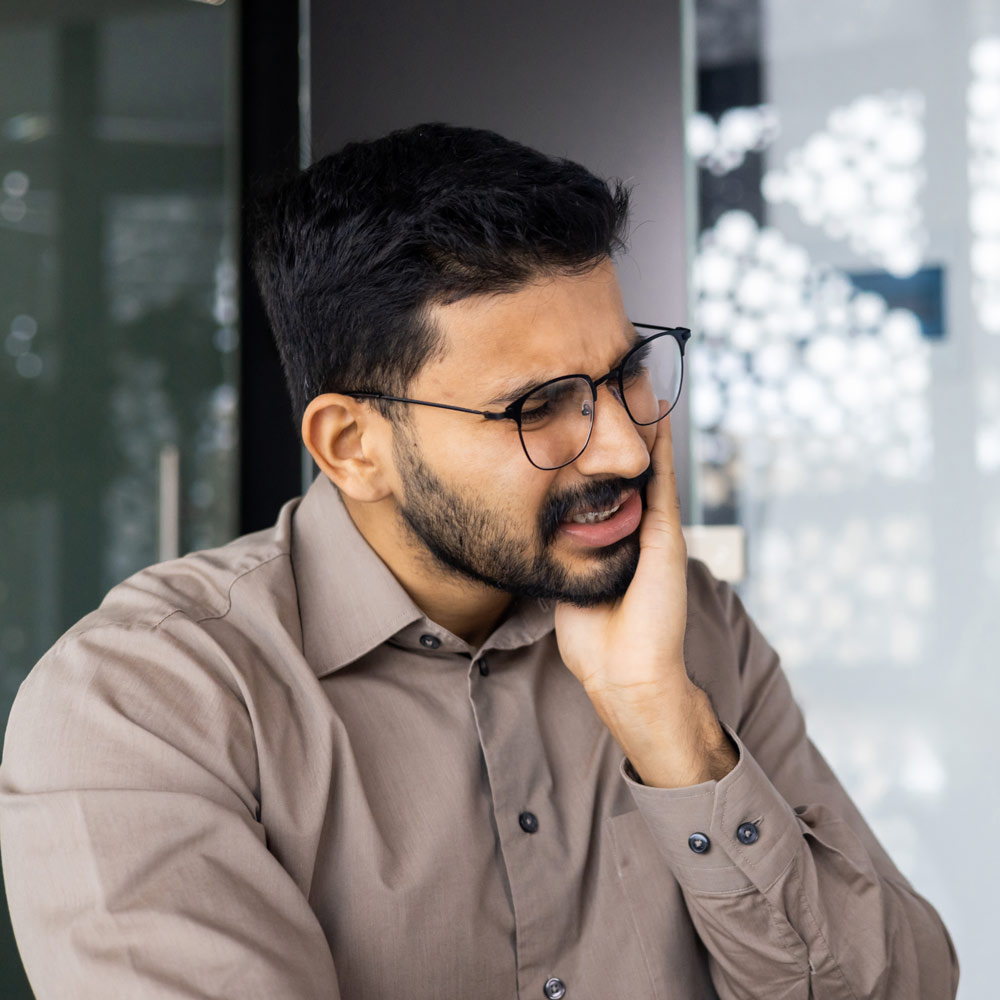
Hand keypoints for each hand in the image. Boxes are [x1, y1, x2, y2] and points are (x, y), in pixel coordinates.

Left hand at [554, 403, 735, 786]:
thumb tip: (534, 537)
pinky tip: (655, 416)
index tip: (584, 419)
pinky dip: (661, 448)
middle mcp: (640, 530)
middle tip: (615, 385)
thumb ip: (560, 559)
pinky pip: (663, 483)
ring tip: (638, 385)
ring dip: (645, 428)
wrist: (622, 673)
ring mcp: (656, 532)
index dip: (599, 453)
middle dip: (623, 430)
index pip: (609, 486)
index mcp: (618, 541)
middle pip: (631, 468)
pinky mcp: (666, 538)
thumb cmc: (594, 641)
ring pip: (651, 467)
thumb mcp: (569, 585)